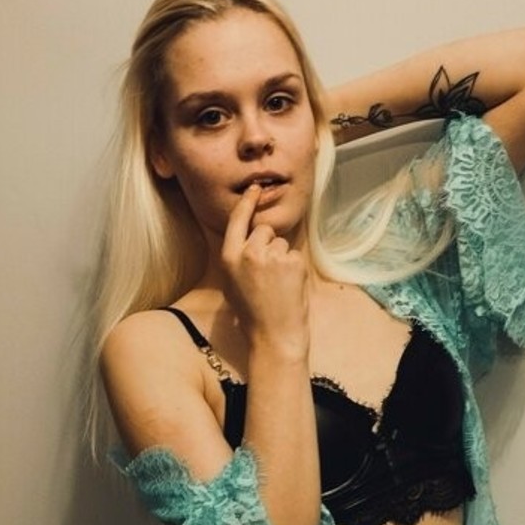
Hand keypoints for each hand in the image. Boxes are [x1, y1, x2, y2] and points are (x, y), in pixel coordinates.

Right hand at [220, 184, 309, 359]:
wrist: (274, 335)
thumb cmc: (251, 314)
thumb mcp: (231, 285)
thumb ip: (237, 259)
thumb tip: (247, 240)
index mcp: (229, 258)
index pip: (237, 220)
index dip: (247, 202)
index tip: (255, 188)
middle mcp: (249, 252)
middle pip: (264, 230)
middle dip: (269, 243)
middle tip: (268, 274)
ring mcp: (272, 256)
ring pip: (282, 242)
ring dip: (282, 258)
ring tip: (278, 285)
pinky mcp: (293, 262)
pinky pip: (295, 255)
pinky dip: (295, 268)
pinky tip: (289, 287)